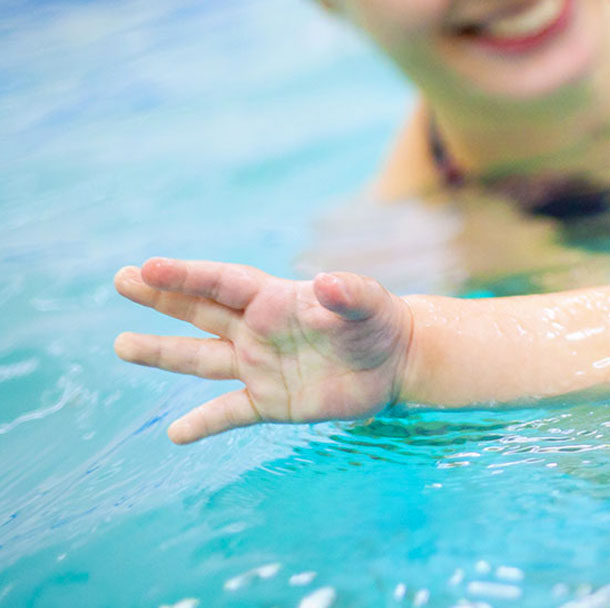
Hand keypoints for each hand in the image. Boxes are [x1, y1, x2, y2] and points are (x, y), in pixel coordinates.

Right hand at [114, 258, 413, 443]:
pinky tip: (175, 435)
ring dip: (162, 353)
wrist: (396, 362)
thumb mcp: (370, 303)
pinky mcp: (271, 401)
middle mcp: (258, 330)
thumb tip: (326, 283)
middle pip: (200, 311)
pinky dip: (204, 424)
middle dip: (161, 297)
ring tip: (122, 345)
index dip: (187, 276)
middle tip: (120, 280)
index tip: (149, 267)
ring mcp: (259, 366)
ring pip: (202, 359)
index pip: (222, 283)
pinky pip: (229, 413)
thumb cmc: (380, 322)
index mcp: (275, 300)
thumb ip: (349, 293)